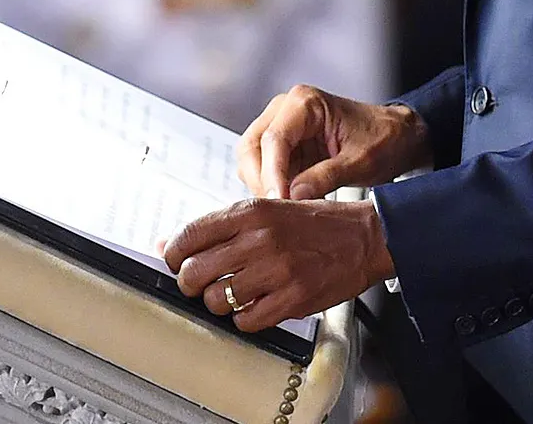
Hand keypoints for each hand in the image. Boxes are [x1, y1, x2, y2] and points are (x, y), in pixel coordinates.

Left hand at [164, 198, 393, 332]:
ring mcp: (276, 271)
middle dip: (190, 283)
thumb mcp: (265, 210)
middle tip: (200, 284)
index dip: (173, 255)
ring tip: (232, 296)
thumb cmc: (312, 224)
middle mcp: (259, 239)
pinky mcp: (293, 299)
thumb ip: (219, 228)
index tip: (175, 262)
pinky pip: (246, 321)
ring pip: (216, 300)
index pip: (189, 236)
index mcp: (249, 211)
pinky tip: (254, 307)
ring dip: (218, 303)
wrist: (363, 238)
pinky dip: (244, 320)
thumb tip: (168, 244)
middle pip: (195, 272)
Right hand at [240, 86, 429, 200]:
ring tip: (287, 207)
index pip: (274, 139)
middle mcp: (286, 110)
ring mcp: (282, 127)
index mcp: (305, 103)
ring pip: (252, 159)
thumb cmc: (383, 138)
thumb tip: (294, 195)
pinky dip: (272, 186)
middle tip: (279, 208)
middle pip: (252, 147)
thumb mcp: (361, 161)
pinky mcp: (284, 146)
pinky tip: (289, 202)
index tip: (279, 200)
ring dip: (264, 185)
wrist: (397, 136)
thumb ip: (326, 177)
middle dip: (261, 180)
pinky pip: (264, 168)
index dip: (272, 173)